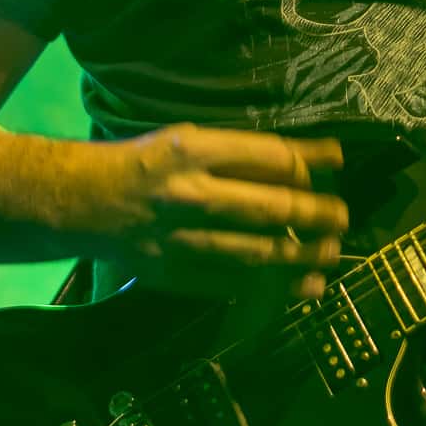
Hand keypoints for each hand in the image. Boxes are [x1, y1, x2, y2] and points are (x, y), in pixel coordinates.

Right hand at [88, 124, 347, 298]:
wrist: (83, 201)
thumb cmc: (145, 162)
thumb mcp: (188, 138)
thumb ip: (240, 152)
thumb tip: (303, 162)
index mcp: (194, 150)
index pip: (268, 156)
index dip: (309, 161)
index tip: (337, 165)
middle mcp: (190, 193)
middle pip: (269, 207)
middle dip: (315, 214)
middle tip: (342, 217)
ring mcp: (181, 238)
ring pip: (256, 252)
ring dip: (300, 256)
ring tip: (329, 255)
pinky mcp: (174, 273)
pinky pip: (232, 284)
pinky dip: (270, 287)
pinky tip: (299, 286)